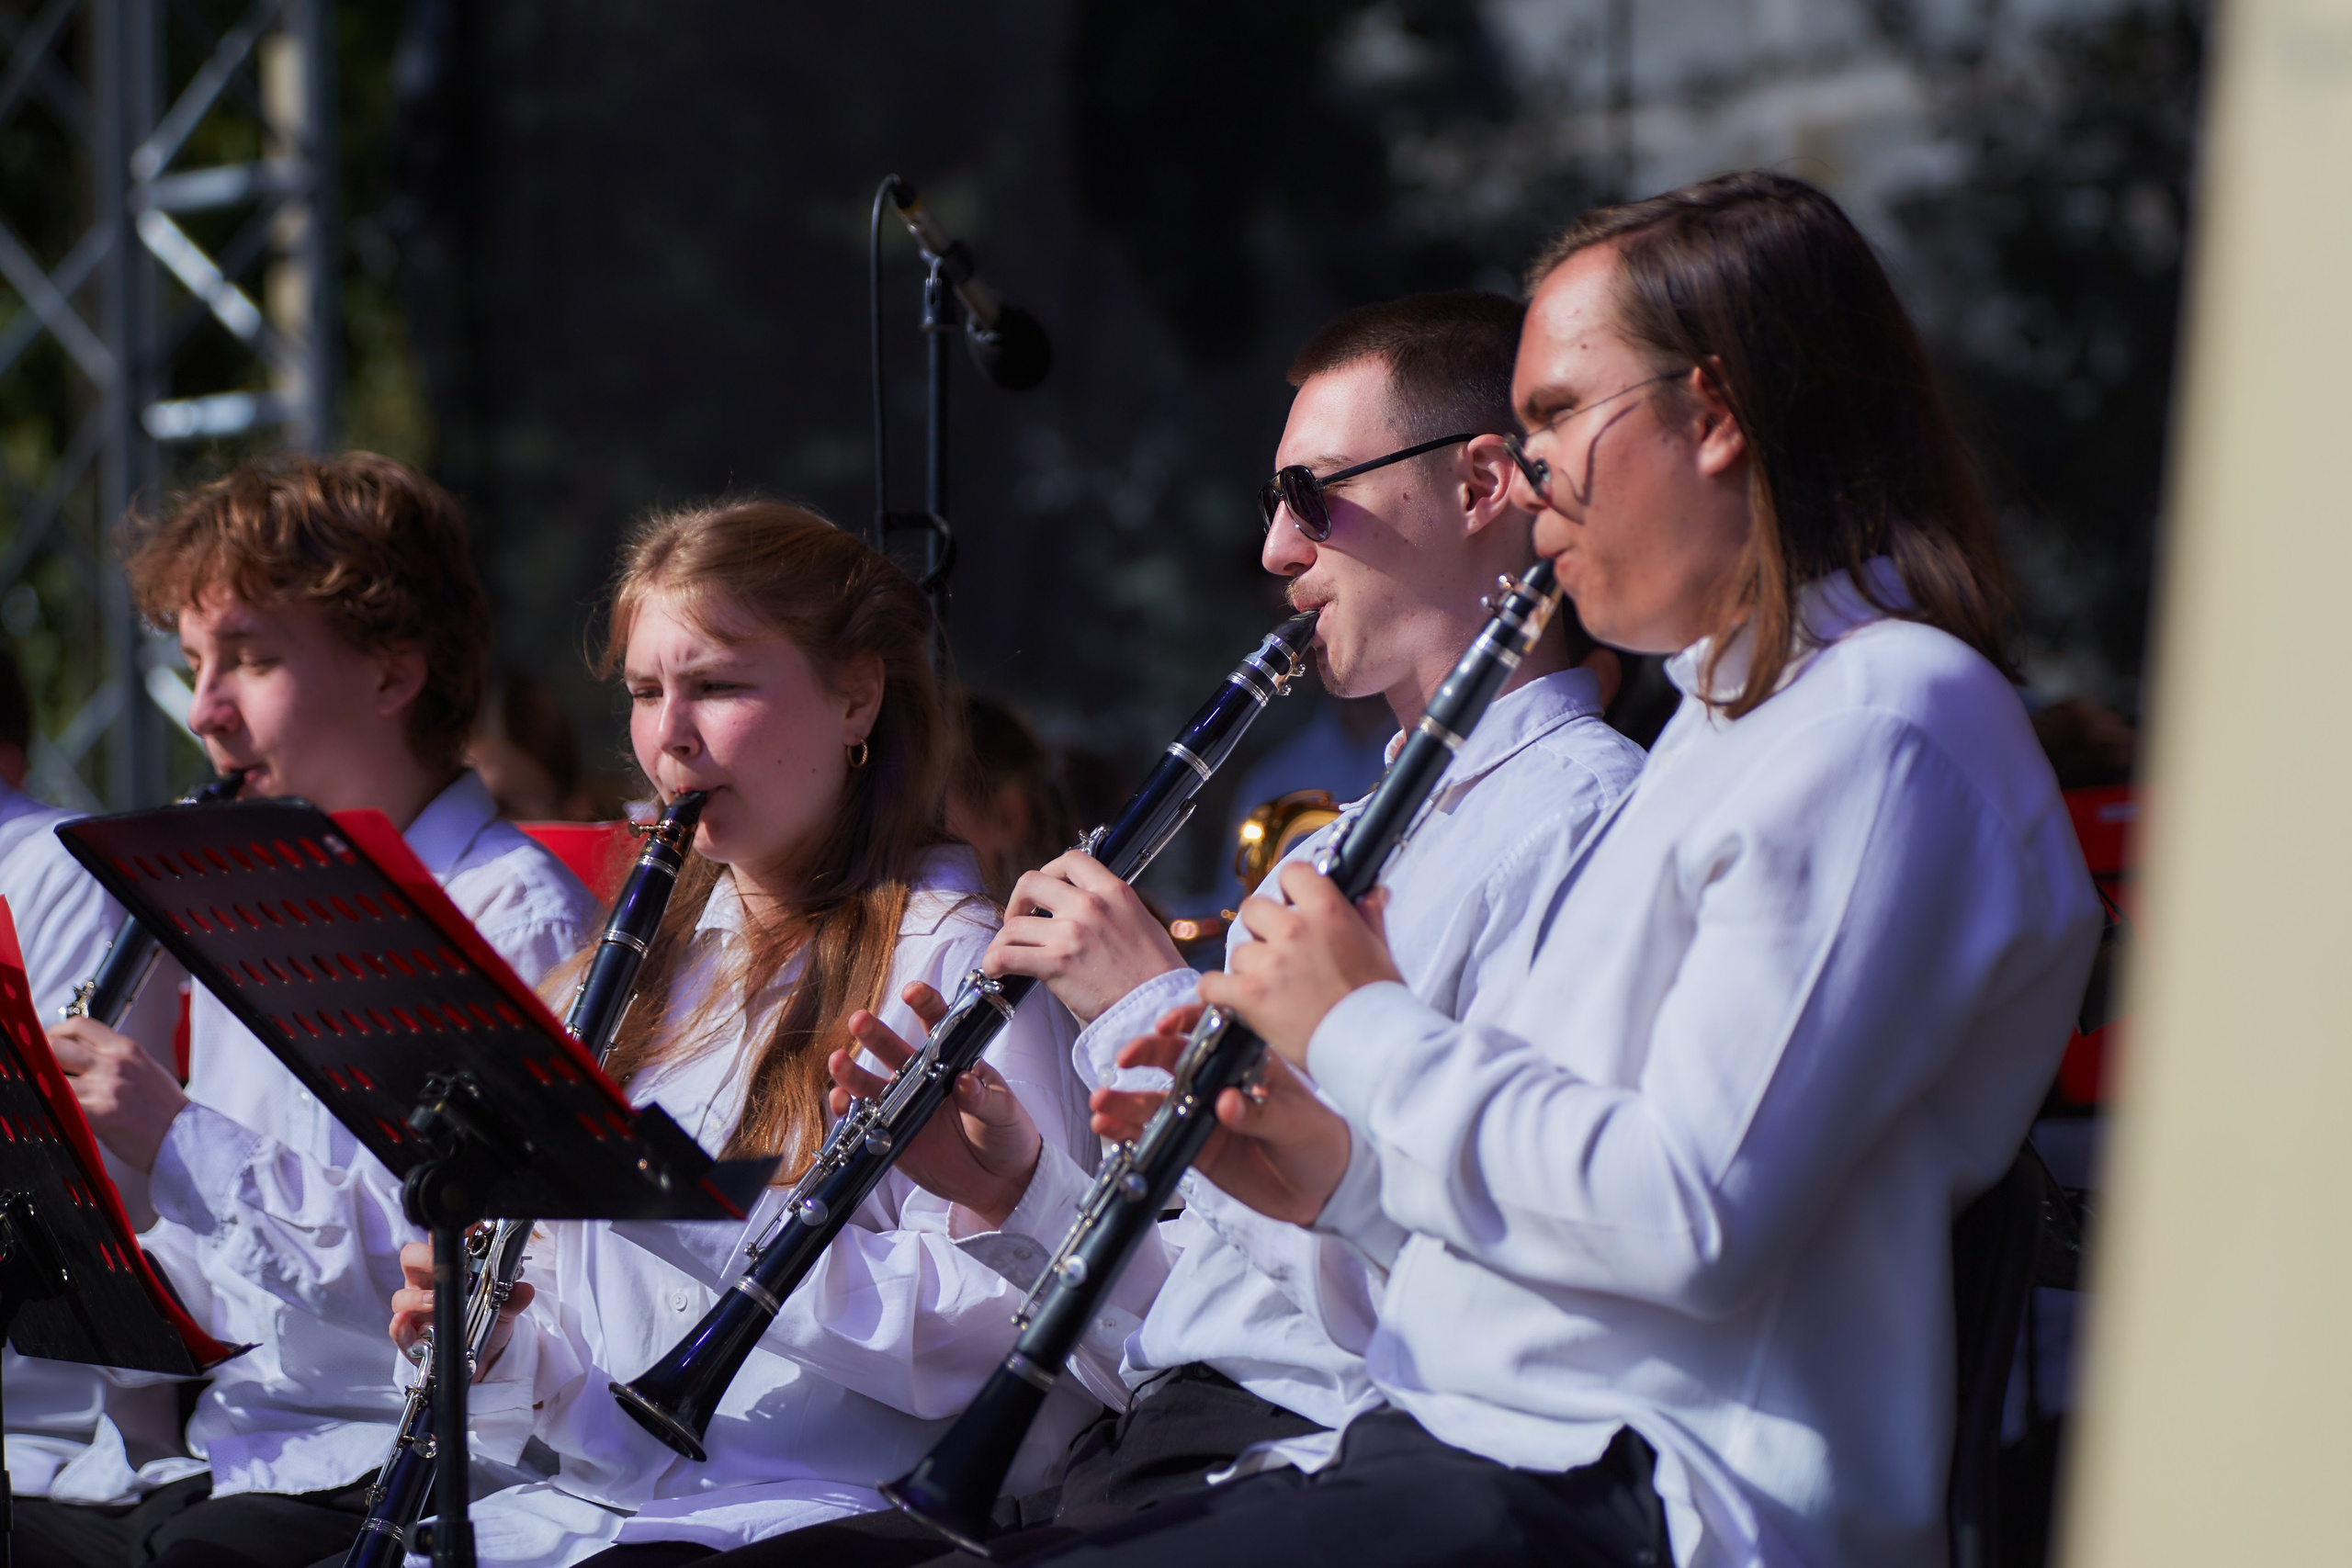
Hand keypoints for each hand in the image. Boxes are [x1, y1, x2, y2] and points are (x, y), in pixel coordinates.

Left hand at [48, 1017, 187, 1173]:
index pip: (79, 1025)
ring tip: (45, 1093)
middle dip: (40, 1055)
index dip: (55, 1030)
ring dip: (43, 1085)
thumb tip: (78, 1055)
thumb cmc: (164, 1107)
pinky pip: (61, 1105)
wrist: (185, 1135)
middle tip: (37, 1067)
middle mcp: (115, 1064)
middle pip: (56, 1046)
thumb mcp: (144, 1067)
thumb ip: (112, 1057)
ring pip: (52, 1077)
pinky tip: (53, 1111)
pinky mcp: (100, 1114)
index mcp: (126, 1049)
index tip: (50, 1042)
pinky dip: (51, 1106)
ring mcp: (106, 1088)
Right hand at [390, 1237, 535, 1376]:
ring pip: (402, 1295)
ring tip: (434, 1301)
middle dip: (423, 1257)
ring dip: (416, 1297)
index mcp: (448, 1268)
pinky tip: (406, 1322)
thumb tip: (524, 1289)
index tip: (467, 1226)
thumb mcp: (503, 1307)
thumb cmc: (485, 1320)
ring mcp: (415, 1309)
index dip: (451, 1231)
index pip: (442, 1242)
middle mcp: (427, 1283)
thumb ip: (512, 1297)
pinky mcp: (409, 1335)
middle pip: (411, 1258)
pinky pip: (396, 1328)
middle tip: (443, 1265)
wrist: (483, 1356)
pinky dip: (399, 1325)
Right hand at [830, 982, 1041, 1228]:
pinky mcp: (893, 1136)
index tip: (912, 992)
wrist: (998, 1181)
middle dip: (875, 1034)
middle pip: (894, 1049)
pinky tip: (840, 1102)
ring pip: (871, 1084)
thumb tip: (966, 1080)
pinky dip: (849, 1112)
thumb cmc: (1007, 1135)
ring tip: (837, 1061)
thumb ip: (984, 1098)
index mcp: (953, 1061)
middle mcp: (923, 1079)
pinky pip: (865, 1121)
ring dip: (852, 1072)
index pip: (939, 1025)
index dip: (924, 1005)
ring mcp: (905, 1106)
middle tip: (859, 1019)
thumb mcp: (1003, 1113)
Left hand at [984, 853, 1186, 1023]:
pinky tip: (996, 969)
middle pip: (1030, 883)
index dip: (1048, 872)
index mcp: (1114, 891)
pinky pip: (1007, 955)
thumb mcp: (1142, 923)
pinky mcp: (1056, 963)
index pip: (1070, 860)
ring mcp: (1071, 933)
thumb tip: (1085, 909)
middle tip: (1019, 920)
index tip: (1044, 893)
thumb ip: (1112, 908)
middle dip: (1017, 902)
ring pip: (1014, 925)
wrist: (1157, 1008)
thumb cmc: (1154, 975)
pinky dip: (994, 962)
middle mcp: (1090, 905)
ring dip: (1004, 941)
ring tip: (1006, 955)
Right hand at [1090, 1003, 1352, 1226]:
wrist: (1324, 1190)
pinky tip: (1108, 1128)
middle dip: (1145, 1055)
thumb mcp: (1297, 1122)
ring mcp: (1202, 1114)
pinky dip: (1129, 1132)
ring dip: (1126, 1099)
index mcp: (1247, 1061)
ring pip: (1157, 1099)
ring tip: (1101, 1102)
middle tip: (1124, 1060)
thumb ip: (1260, 1113)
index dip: (1185, 1021)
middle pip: (1174, 1059)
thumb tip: (1226, 1102)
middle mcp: (1218, 1082)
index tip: (1166, 1025)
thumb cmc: (1320, 1141)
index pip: (1211, 1029)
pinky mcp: (1194, 1147)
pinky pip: (1156, 1136)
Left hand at [1196, 864, 1401, 1069]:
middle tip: (1277, 953)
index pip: (1293, 873)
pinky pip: (1212, 983)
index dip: (1289, 889)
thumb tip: (1373, 892)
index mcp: (1327, 911)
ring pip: (1238, 951)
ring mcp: (1270, 962)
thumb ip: (1369, 916)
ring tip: (1271, 991)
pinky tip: (1232, 1000)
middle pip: (1254, 908)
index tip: (1291, 904)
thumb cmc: (1380, 1002)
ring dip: (1249, 968)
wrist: (1374, 1048)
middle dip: (1261, 929)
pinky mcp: (1250, 994)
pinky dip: (1217, 993)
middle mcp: (1294, 929)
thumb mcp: (1380, 950)